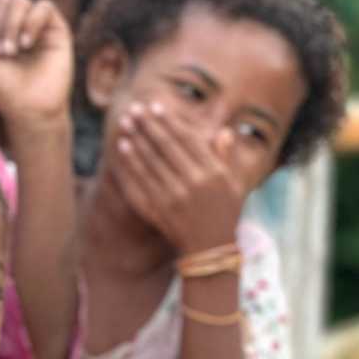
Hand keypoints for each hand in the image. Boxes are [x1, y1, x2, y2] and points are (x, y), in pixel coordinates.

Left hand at [0, 0, 73, 136]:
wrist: (30, 110)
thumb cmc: (3, 89)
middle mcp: (16, 21)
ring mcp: (36, 23)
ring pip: (21, 0)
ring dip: (11, 24)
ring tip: (11, 52)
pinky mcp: (56, 27)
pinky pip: (44, 6)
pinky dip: (32, 22)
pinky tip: (27, 44)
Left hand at [114, 99, 244, 252]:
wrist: (211, 250)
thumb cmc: (225, 214)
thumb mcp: (235, 185)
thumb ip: (227, 157)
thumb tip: (224, 131)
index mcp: (214, 173)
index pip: (187, 139)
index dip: (170, 121)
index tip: (156, 107)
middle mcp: (193, 182)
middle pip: (165, 146)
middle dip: (149, 125)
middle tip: (135, 108)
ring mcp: (173, 197)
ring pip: (150, 161)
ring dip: (136, 139)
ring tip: (125, 122)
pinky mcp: (158, 209)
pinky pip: (140, 180)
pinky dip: (130, 163)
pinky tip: (122, 147)